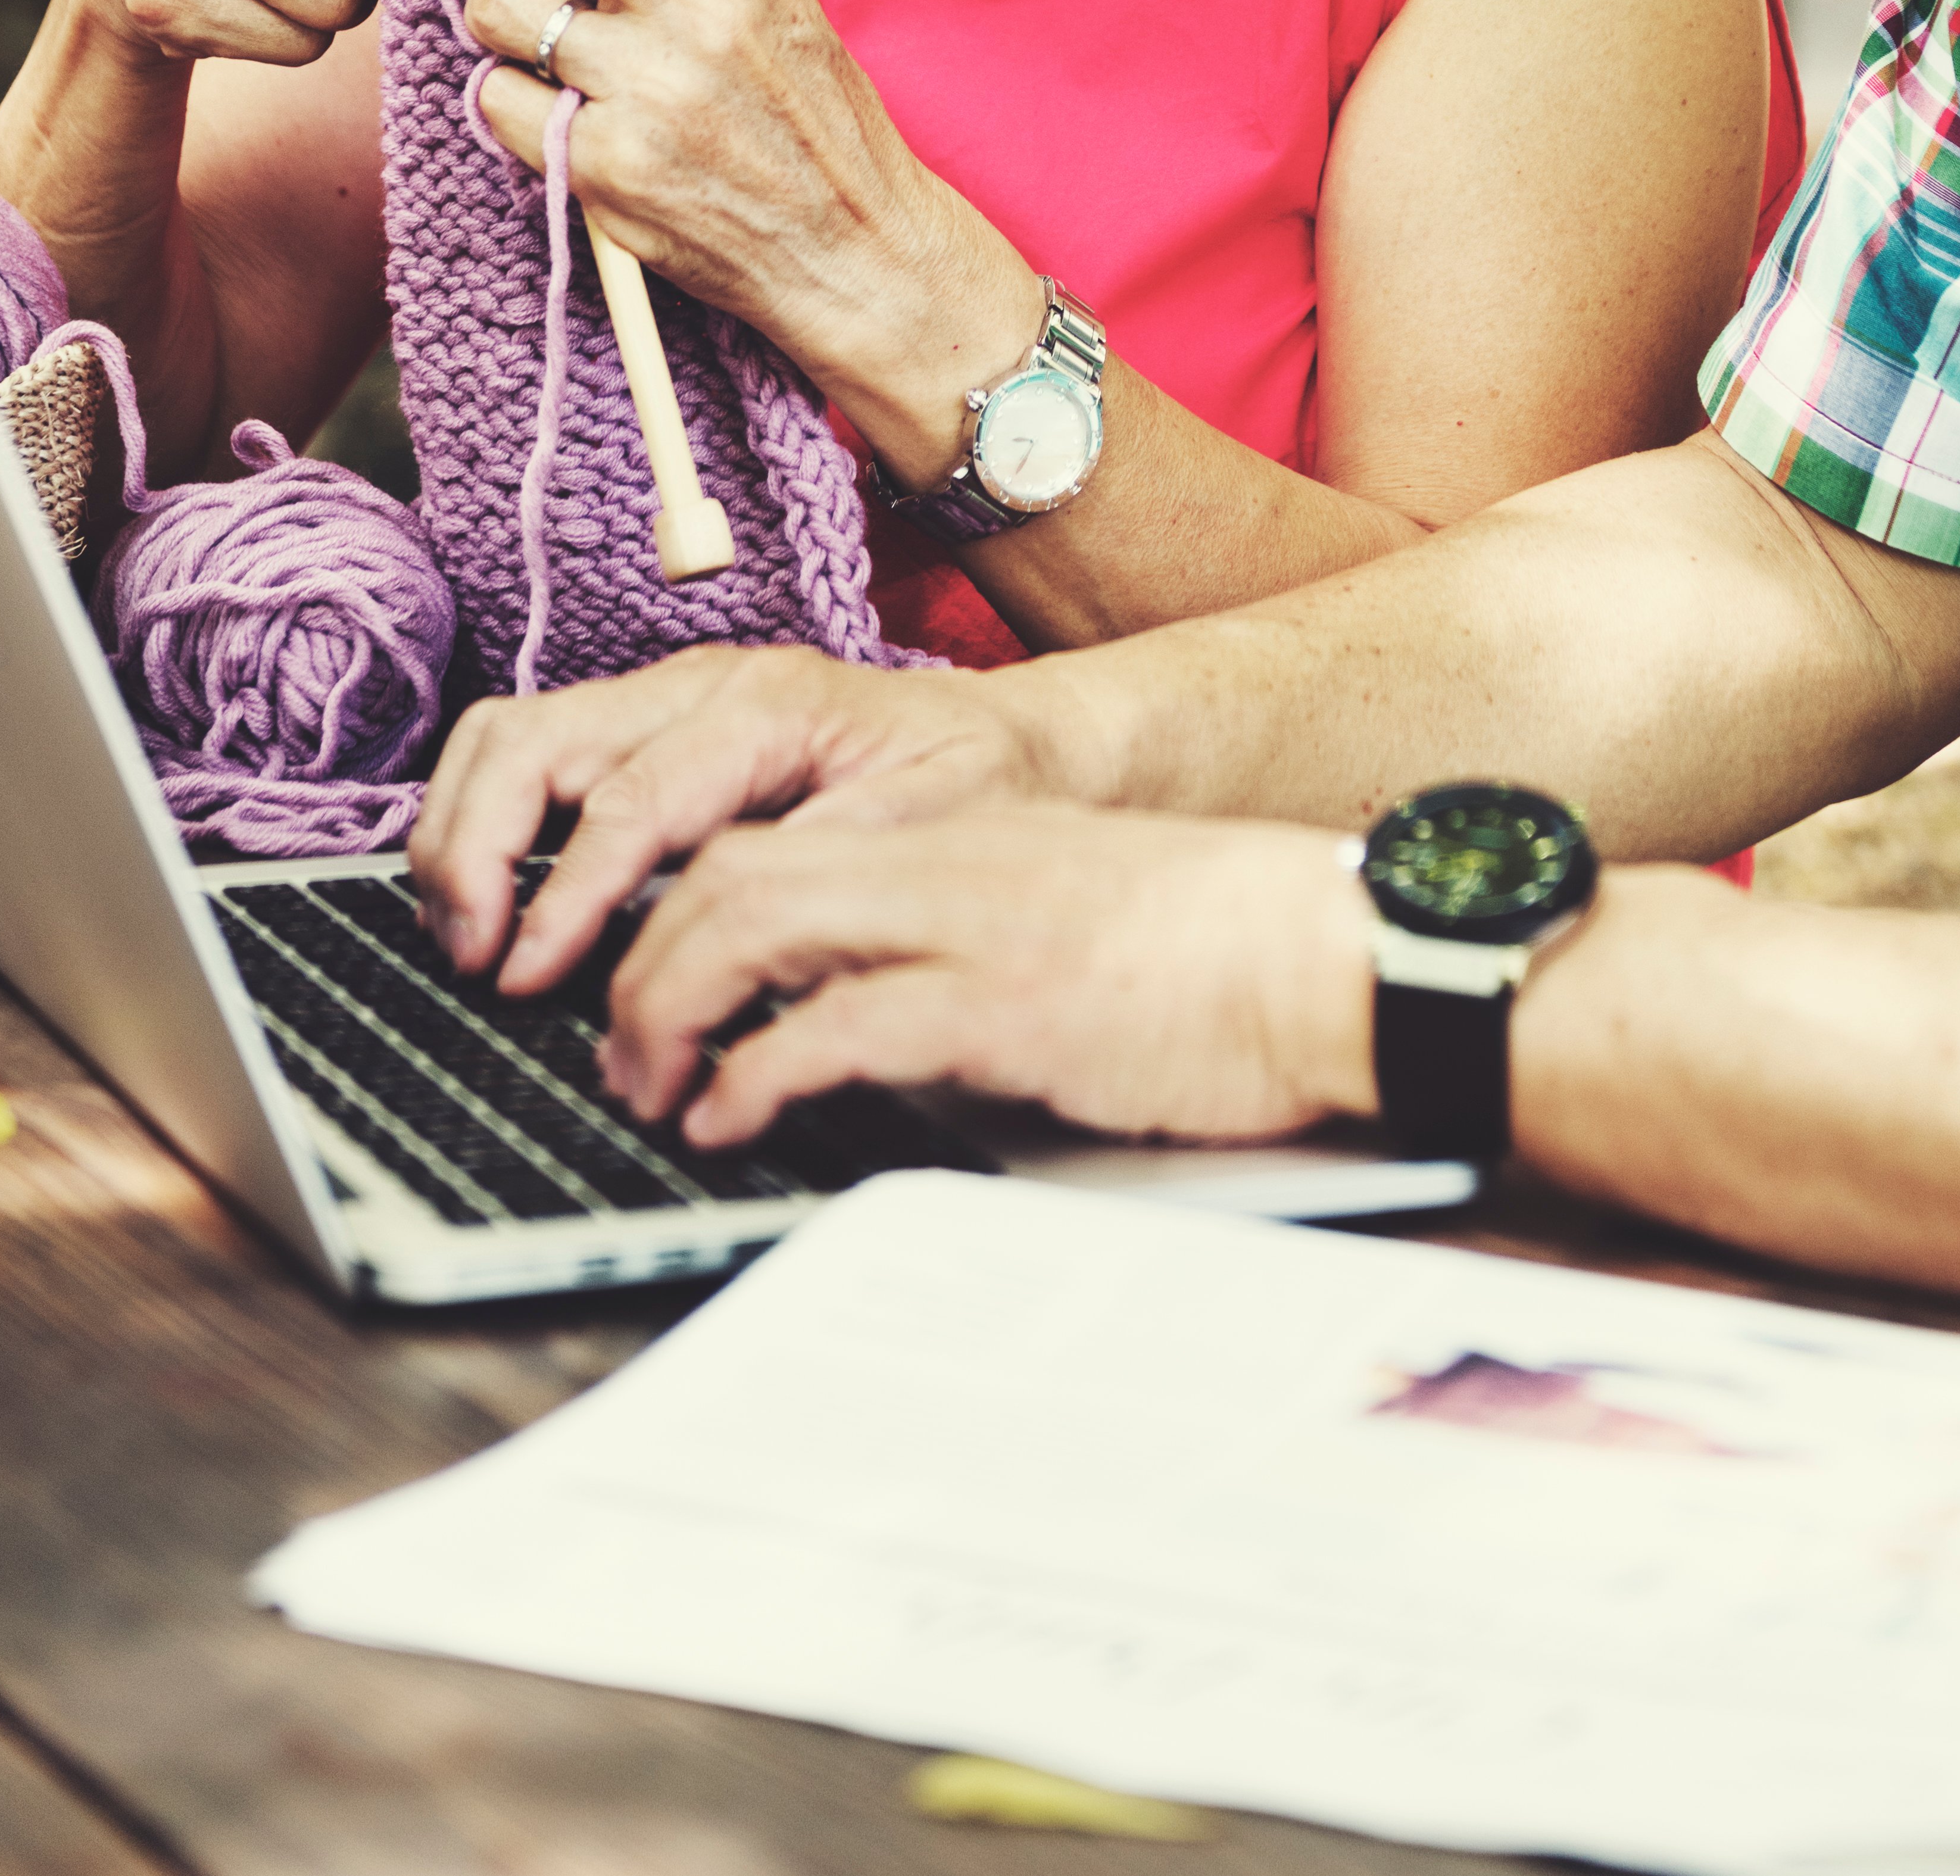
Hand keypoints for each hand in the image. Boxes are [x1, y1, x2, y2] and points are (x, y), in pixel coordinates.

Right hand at [408, 644, 1070, 990]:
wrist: (1020, 736)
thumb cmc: (984, 778)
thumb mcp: (940, 819)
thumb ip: (833, 853)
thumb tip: (729, 904)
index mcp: (770, 704)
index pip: (629, 798)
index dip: (567, 893)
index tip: (527, 973)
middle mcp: (703, 683)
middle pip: (533, 740)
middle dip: (478, 849)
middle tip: (470, 955)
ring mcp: (668, 696)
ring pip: (512, 735)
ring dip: (465, 832)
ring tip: (461, 933)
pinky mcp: (652, 726)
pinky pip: (533, 751)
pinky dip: (488, 818)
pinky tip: (491, 897)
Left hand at [436, 0, 1039, 453]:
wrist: (860, 255)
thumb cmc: (808, 122)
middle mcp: (702, 4)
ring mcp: (652, 88)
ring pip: (500, 3)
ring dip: (496, 17)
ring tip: (545, 50)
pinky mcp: (607, 166)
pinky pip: (498, 100)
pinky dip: (508, 106)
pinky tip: (563, 125)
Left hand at [600, 805, 1379, 1147]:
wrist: (1338, 957)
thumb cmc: (1222, 955)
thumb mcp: (1069, 922)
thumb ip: (969, 947)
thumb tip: (876, 1018)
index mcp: (958, 843)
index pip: (767, 842)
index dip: (672, 913)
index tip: (643, 990)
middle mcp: (947, 867)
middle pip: (728, 876)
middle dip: (639, 966)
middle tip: (620, 1055)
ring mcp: (974, 927)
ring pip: (752, 926)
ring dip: (669, 1012)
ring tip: (654, 1087)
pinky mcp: (1007, 1005)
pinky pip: (836, 1025)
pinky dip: (756, 1072)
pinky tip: (733, 1117)